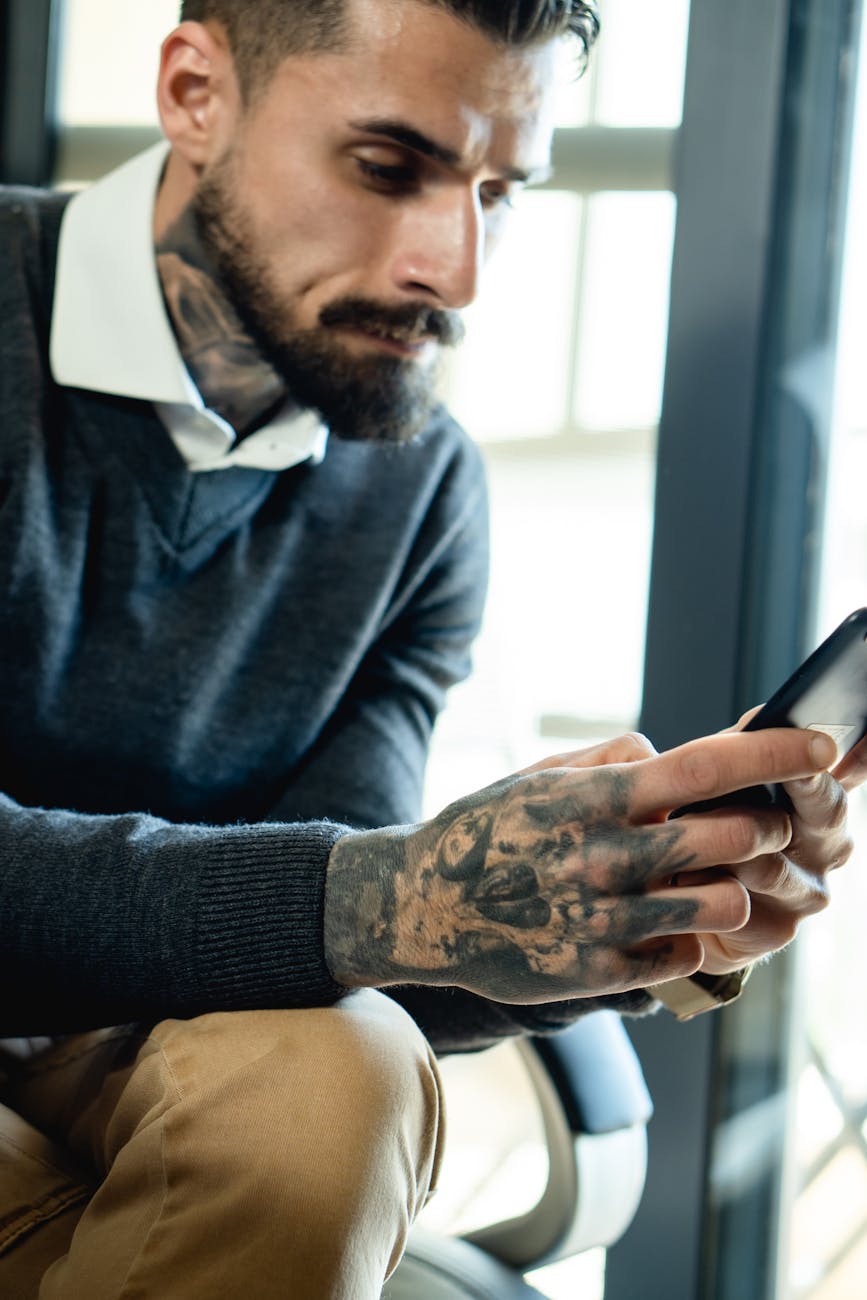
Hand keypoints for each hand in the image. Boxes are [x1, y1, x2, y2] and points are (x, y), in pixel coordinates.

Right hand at [324, 726, 836, 1004]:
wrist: (417, 908)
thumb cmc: (482, 832)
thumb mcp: (535, 778)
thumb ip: (606, 761)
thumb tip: (666, 752)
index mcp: (594, 799)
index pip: (709, 766)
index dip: (777, 755)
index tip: (823, 745)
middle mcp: (603, 856)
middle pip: (732, 838)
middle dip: (766, 829)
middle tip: (760, 828)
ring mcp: (601, 919)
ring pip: (721, 905)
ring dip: (735, 889)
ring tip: (716, 882)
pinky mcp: (595, 974)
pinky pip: (684, 958)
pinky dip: (691, 941)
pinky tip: (666, 928)